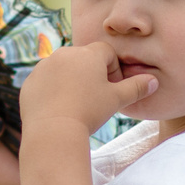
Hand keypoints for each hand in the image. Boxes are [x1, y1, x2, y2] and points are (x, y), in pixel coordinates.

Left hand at [18, 42, 156, 136]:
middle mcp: (64, 54)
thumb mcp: (117, 100)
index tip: (111, 89)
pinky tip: (58, 109)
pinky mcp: (30, 81)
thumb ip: (136, 87)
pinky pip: (45, 82)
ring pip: (63, 69)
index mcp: (88, 54)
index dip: (113, 70)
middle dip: (91, 74)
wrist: (53, 131)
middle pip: (84, 59)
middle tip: (94, 99)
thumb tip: (154, 81)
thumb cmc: (89, 113)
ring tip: (75, 105)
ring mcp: (44, 66)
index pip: (106, 53)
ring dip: (71, 81)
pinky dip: (52, 91)